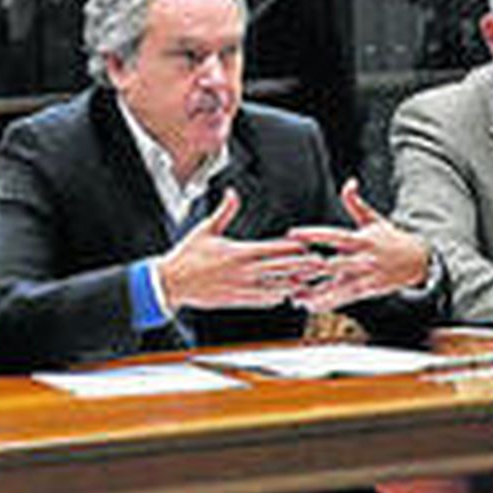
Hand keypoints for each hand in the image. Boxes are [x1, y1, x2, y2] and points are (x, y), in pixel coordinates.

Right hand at [155, 188, 327, 310]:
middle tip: (321, 263)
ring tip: (310, 280)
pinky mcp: (236, 300)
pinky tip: (287, 294)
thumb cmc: (186, 255)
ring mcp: (241, 288)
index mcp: (238, 252)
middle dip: (301, 266)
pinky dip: (276, 296)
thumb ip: (224, 211)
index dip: (291, 247)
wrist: (171, 283)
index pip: (272, 249)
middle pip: (280, 269)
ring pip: (275, 287)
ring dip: (293, 283)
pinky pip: (262, 300)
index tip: (306, 244)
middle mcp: (243, 272)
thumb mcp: (205, 229)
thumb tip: (232, 192)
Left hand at [287, 179, 432, 311]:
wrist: (417, 261)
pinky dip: (325, 303)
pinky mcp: (366, 291)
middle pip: (333, 265)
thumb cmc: (390, 239)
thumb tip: (349, 182)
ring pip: (337, 287)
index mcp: (362, 240)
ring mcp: (364, 277)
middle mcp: (363, 259)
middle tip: (289, 271)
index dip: (314, 235)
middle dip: (311, 269)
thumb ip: (356, 203)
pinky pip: (343, 299)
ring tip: (295, 295)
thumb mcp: (375, 220)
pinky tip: (308, 305)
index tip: (293, 233)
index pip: (335, 236)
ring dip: (315, 293)